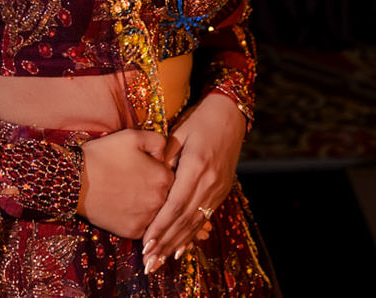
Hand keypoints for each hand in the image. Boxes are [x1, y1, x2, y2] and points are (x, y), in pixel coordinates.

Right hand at [78, 129, 175, 239]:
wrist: (75, 180)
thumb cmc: (103, 155)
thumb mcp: (132, 136)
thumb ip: (158, 140)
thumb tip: (166, 153)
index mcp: (164, 177)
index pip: (171, 175)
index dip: (156, 169)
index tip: (141, 166)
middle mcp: (160, 201)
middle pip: (165, 195)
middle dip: (152, 188)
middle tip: (131, 179)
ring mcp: (147, 219)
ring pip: (155, 212)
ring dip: (145, 204)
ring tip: (125, 192)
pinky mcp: (132, 232)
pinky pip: (142, 226)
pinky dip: (134, 217)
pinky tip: (120, 206)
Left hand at [140, 93, 244, 270]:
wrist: (230, 115)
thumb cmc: (199, 120)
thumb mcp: (178, 133)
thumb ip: (165, 157)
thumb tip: (152, 179)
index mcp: (196, 166)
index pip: (175, 204)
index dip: (160, 226)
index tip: (146, 242)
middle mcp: (210, 182)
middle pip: (185, 219)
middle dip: (166, 242)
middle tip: (149, 261)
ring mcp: (218, 188)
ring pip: (196, 223)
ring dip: (177, 244)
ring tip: (161, 260)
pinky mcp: (222, 191)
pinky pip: (205, 218)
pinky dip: (192, 235)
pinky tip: (181, 248)